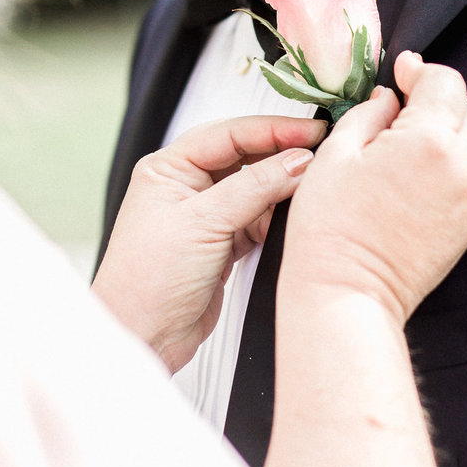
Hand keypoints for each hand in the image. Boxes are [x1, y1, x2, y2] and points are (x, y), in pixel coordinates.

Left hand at [93, 114, 326, 371]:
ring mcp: (205, 216)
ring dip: (282, 186)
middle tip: (323, 152)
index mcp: (168, 168)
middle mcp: (186, 186)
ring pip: (255, 188)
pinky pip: (258, 219)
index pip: (229, 134)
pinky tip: (297, 215)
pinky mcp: (221, 244)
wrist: (142, 336)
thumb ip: (255, 187)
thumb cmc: (149, 278)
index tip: (312, 131)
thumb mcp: (204, 222)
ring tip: (317, 183)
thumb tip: (299, 160)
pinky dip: (278, 217)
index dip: (273, 130)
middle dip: (282, 153)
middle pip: (245, 156)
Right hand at [281, 52, 466, 325]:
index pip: (444, 82)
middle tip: (396, 107)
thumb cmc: (331, 230)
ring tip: (399, 145)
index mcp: (429, 140)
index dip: (420, 70)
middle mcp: (460, 166)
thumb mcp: (335, 153)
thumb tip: (387, 99)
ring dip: (441, 131)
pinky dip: (445, 164)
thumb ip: (368, 112)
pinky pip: (465, 175)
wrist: (348, 293)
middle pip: (462, 108)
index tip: (401, 72)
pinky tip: (410, 176)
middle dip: (432, 99)